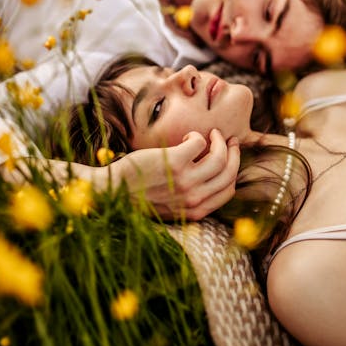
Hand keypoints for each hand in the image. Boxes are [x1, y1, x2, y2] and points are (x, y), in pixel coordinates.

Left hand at [115, 129, 239, 220]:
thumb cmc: (141, 194)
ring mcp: (185, 180)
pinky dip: (197, 136)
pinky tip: (186, 137)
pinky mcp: (174, 162)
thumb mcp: (172, 205)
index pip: (228, 191)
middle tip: (229, 140)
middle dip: (233, 153)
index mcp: (196, 211)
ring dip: (220, 141)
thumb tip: (212, 176)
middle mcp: (194, 198)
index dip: (233, 171)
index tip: (230, 157)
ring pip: (219, 157)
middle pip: (228, 173)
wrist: (112, 190)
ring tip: (212, 134)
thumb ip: (192, 196)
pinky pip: (199, 143)